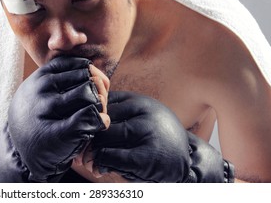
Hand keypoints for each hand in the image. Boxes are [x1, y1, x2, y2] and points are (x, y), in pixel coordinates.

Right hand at [0, 57, 109, 181]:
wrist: (22, 154)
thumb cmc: (40, 119)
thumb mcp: (43, 92)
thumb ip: (66, 79)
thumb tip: (101, 77)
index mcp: (41, 77)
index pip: (78, 64)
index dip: (91, 75)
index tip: (92, 89)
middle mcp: (42, 89)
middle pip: (87, 78)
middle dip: (99, 90)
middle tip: (99, 103)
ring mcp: (48, 109)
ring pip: (90, 95)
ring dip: (102, 105)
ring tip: (98, 114)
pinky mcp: (59, 132)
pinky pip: (92, 117)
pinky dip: (102, 120)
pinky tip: (99, 125)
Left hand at [83, 91, 233, 182]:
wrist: (189, 164)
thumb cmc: (157, 141)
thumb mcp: (140, 120)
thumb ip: (117, 115)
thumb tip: (81, 117)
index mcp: (140, 102)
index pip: (101, 103)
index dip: (88, 118)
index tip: (81, 130)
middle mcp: (144, 113)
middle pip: (100, 120)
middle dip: (87, 137)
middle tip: (80, 151)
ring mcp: (146, 133)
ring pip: (102, 138)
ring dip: (90, 152)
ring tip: (89, 161)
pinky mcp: (145, 157)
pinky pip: (109, 157)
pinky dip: (99, 164)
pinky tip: (99, 169)